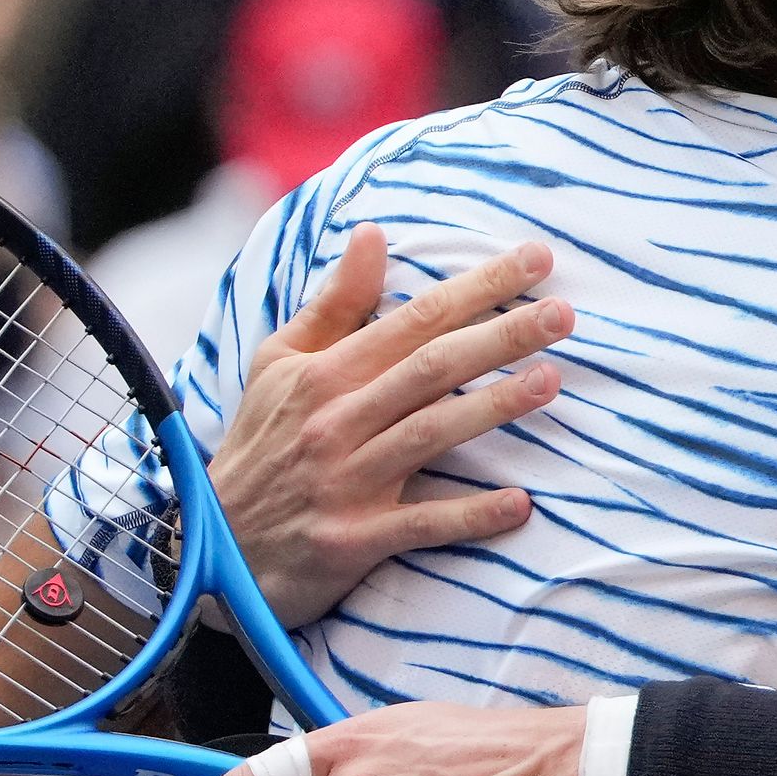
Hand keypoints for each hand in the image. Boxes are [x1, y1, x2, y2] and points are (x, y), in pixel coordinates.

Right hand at [210, 227, 560, 625]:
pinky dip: (470, 516)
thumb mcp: (279, 365)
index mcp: (324, 373)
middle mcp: (336, 420)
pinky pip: (421, 525)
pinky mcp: (353, 540)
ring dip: (493, 407)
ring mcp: (346, 482)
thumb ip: (335, 305)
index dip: (476, 288)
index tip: (534, 261)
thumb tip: (373, 234)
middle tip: (563, 313)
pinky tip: (521, 504)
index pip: (414, 319)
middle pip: (431, 368)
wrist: (213, 541)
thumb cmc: (260, 444)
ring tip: (550, 381)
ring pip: (429, 434)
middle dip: (500, 336)